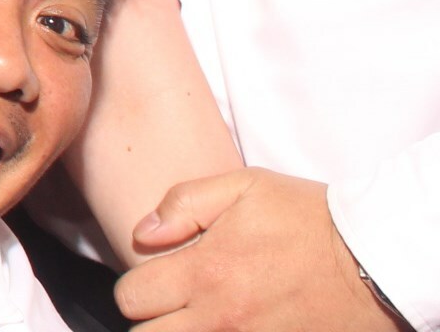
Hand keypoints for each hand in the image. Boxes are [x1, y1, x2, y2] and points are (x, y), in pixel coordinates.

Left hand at [118, 169, 405, 329]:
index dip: (136, 290)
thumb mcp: (244, 187)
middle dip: (153, 321)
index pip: (131, 299)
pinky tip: (229, 324)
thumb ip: (182, 204)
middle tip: (174, 306)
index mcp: (205, 272)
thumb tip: (143, 233)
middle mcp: (222, 317)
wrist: (375, 261)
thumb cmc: (309, 219)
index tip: (156, 281)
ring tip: (200, 316)